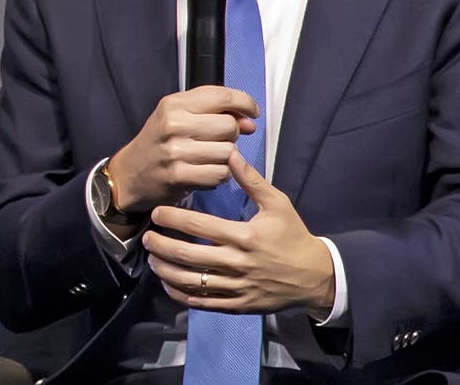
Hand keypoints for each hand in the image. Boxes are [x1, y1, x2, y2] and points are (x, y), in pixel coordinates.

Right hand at [108, 86, 258, 212]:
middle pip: (229, 125)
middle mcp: (174, 124)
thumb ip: (215, 112)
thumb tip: (249, 121)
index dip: (245, 102)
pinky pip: (220, 174)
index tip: (252, 111)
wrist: (130, 173)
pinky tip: (207, 170)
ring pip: (228, 151)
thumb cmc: (160, 141)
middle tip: (217, 139)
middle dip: (231, 134)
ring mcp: (176, 151)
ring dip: (226, 157)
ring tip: (210, 156)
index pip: (222, 96)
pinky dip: (220, 174)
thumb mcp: (180, 115)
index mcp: (174, 103)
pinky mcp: (179, 176)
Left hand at [143, 150, 334, 315]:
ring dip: (166, 271)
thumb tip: (229, 152)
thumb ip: (251, 179)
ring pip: (192, 283)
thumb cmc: (293, 235)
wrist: (313, 276)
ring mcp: (236, 288)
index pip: (200, 226)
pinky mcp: (237, 306)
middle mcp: (237, 264)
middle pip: (189, 256)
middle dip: (162, 246)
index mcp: (244, 236)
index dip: (174, 219)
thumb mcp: (277, 202)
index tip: (157, 212)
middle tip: (146, 236)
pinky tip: (168, 284)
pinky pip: (202, 303)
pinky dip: (181, 294)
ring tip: (152, 260)